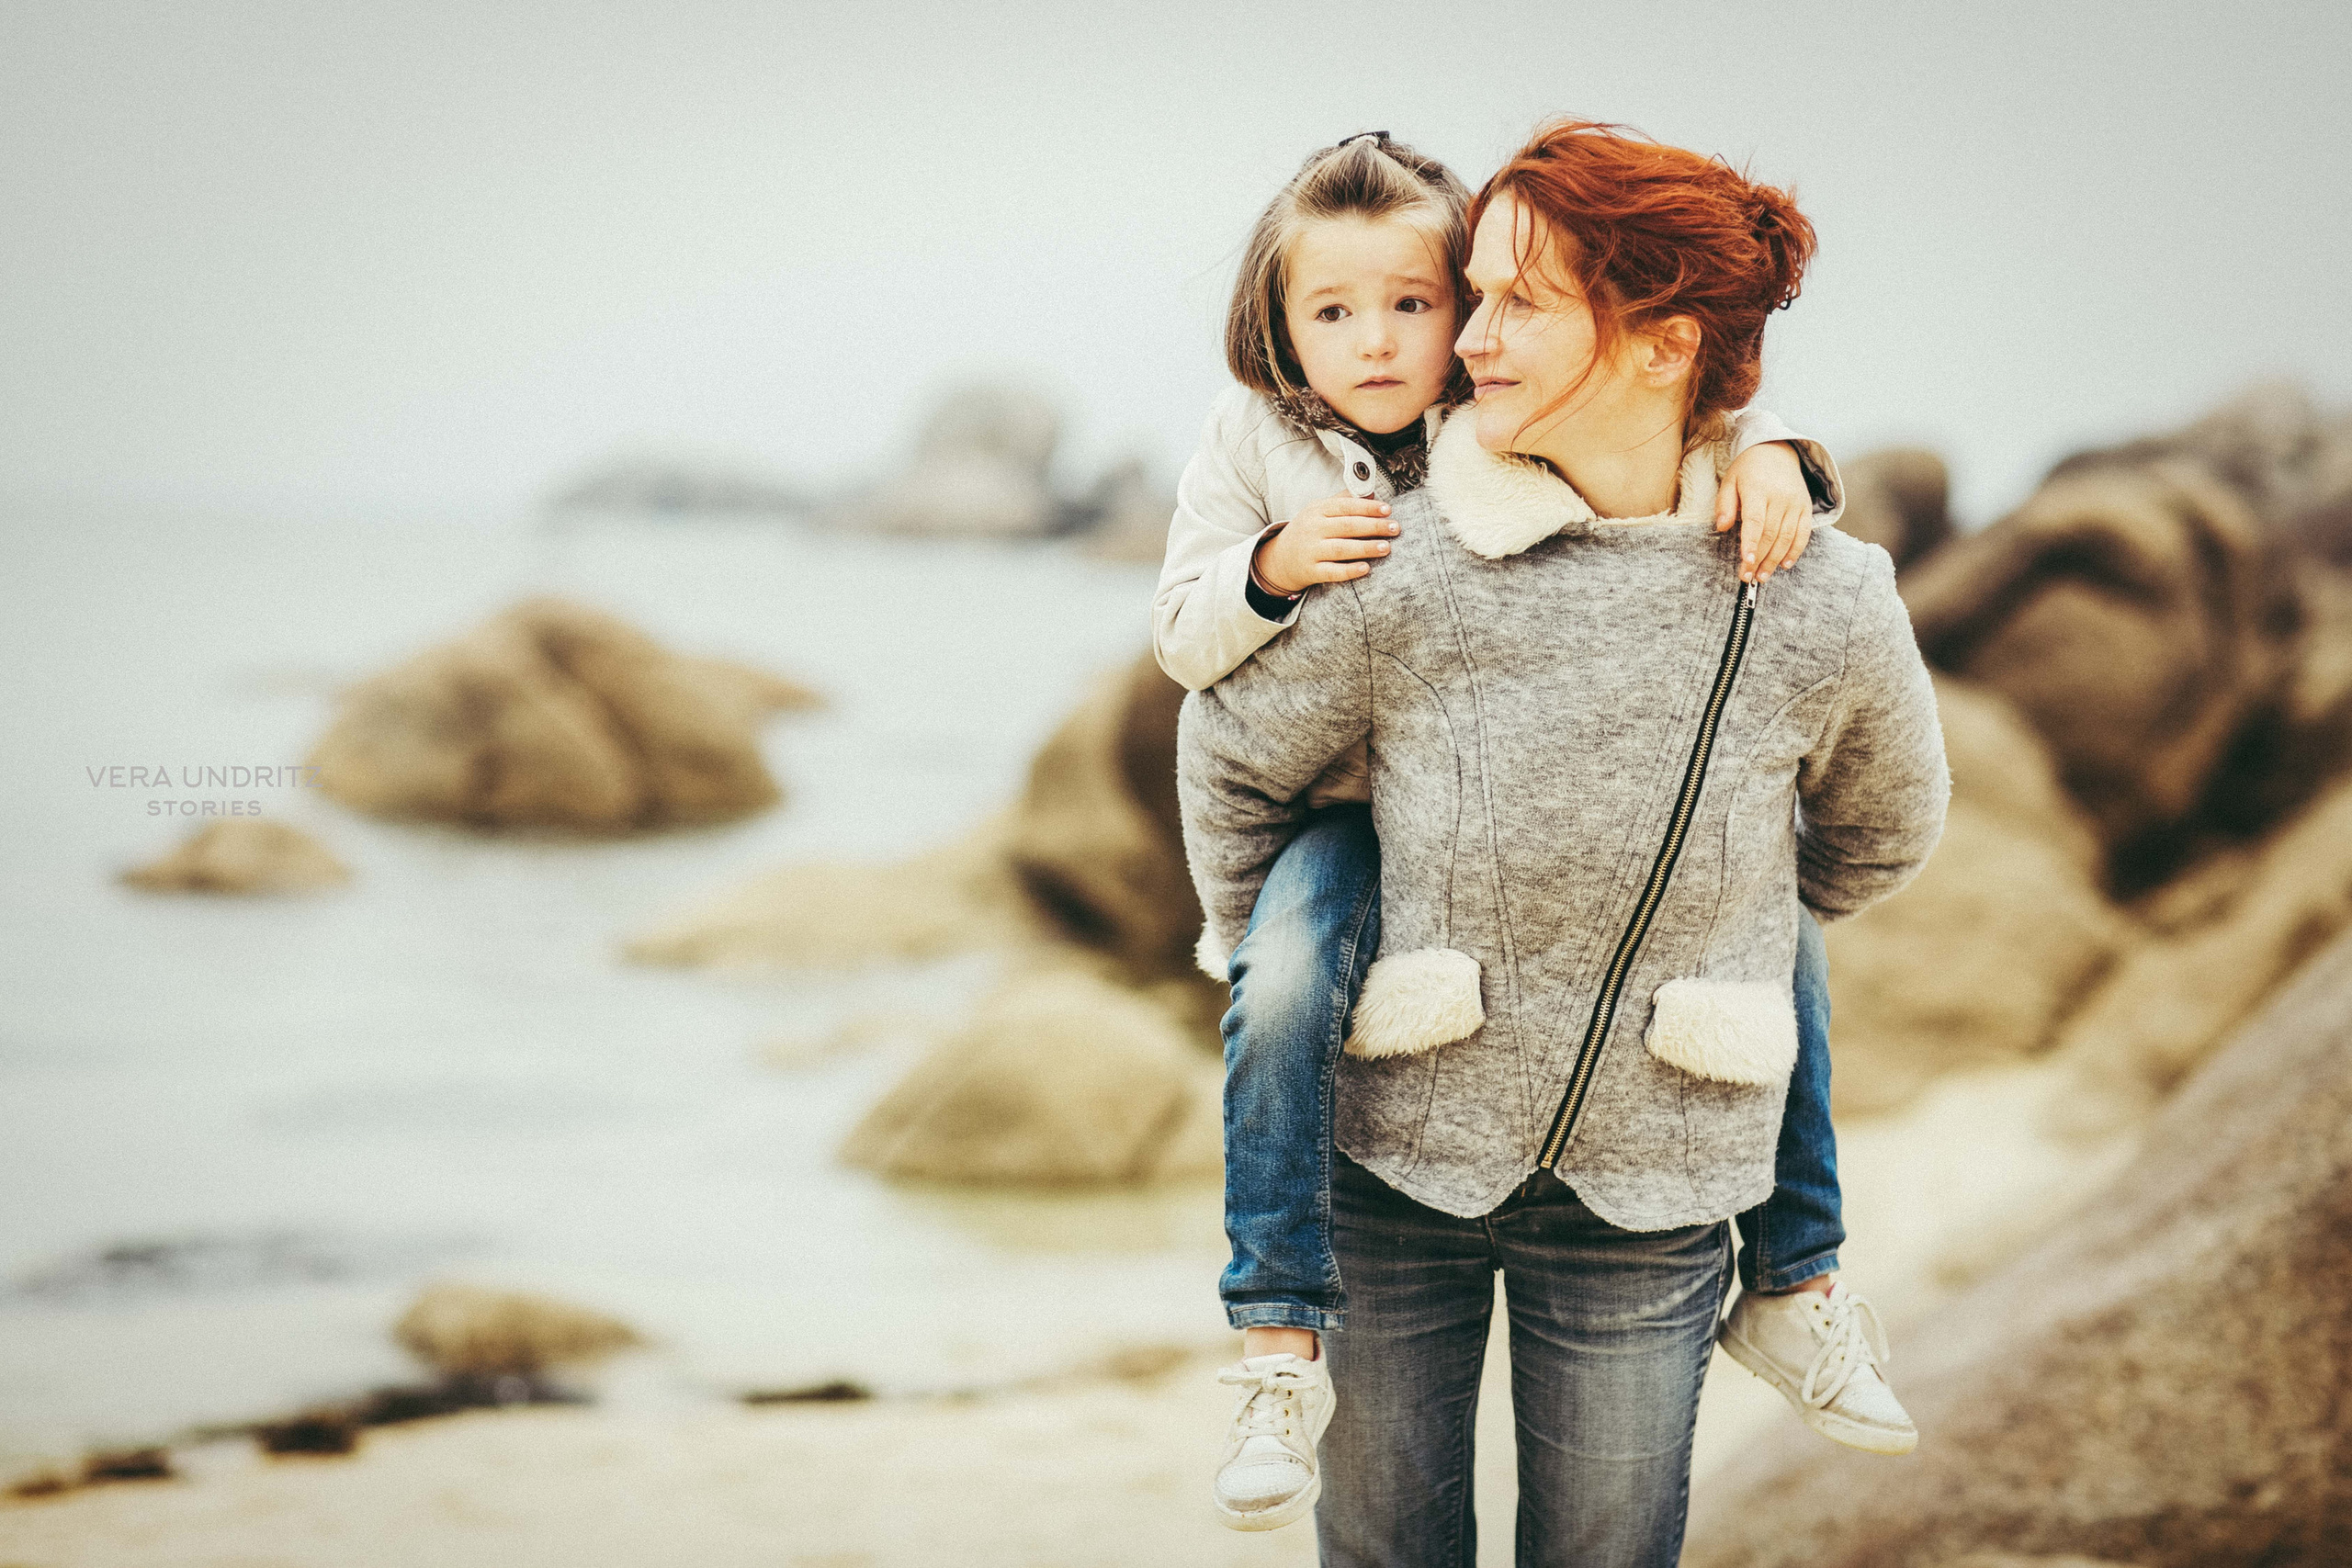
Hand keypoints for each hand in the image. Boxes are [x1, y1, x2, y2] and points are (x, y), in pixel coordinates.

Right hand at [1253, 494, 1399, 595]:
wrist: (1279, 559)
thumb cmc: (1306, 531)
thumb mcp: (1318, 510)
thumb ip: (1343, 501)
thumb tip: (1371, 493)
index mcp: (1317, 510)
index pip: (1346, 506)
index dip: (1368, 507)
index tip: (1388, 509)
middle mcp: (1313, 529)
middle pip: (1347, 526)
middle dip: (1373, 527)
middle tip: (1395, 528)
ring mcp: (1311, 551)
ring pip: (1341, 549)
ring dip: (1366, 548)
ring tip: (1386, 547)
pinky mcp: (1311, 571)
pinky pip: (1332, 572)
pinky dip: (1349, 571)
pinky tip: (1365, 568)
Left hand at [1714, 441, 1814, 583]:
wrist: (1777, 451)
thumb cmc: (1748, 469)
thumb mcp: (1730, 480)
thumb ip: (1724, 504)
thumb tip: (1722, 527)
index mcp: (1758, 489)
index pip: (1755, 521)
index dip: (1751, 543)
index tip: (1747, 562)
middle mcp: (1780, 497)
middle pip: (1771, 534)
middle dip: (1759, 559)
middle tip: (1748, 577)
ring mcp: (1795, 502)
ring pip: (1787, 537)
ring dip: (1775, 560)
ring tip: (1762, 576)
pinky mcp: (1806, 507)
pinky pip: (1803, 533)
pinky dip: (1795, 551)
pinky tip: (1785, 565)